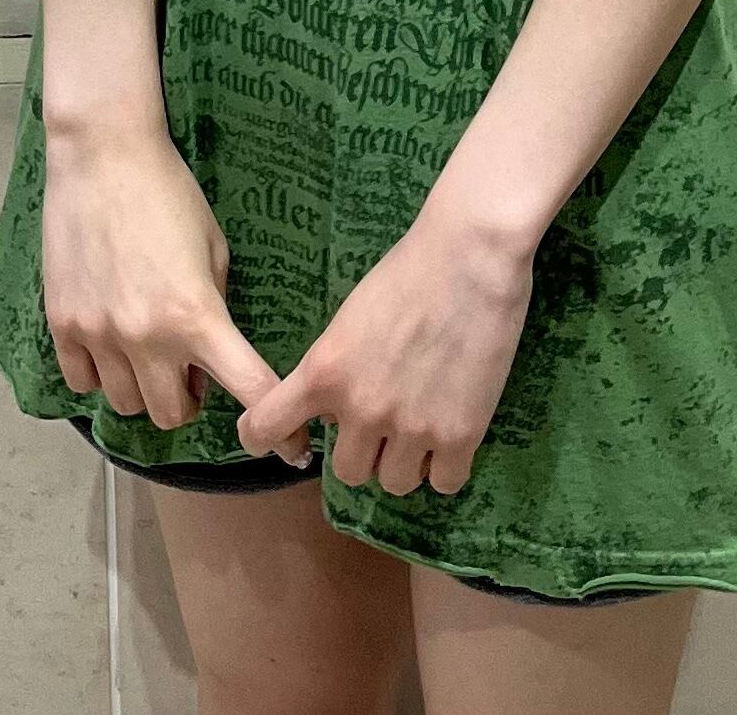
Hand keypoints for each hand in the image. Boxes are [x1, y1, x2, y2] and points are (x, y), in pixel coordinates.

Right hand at [40, 120, 282, 435]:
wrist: (102, 156)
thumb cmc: (169, 193)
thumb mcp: (213, 247)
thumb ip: (214, 306)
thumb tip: (208, 356)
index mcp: (197, 316)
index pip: (248, 391)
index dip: (276, 431)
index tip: (291, 451)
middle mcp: (147, 338)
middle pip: (173, 416)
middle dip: (190, 400)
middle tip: (192, 369)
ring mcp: (100, 335)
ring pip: (126, 405)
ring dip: (145, 387)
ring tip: (148, 349)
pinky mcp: (63, 326)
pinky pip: (82, 383)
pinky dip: (100, 373)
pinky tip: (108, 342)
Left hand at [233, 200, 536, 493]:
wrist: (472, 253)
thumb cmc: (410, 268)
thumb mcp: (351, 317)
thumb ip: (336, 367)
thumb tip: (336, 407)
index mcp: (324, 371)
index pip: (265, 428)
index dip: (264, 438)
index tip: (278, 438)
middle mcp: (361, 409)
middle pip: (348, 471)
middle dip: (364, 450)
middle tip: (385, 419)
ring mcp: (410, 427)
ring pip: (395, 483)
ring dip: (405, 460)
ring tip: (424, 425)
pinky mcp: (459, 435)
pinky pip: (443, 482)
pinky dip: (445, 465)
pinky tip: (452, 435)